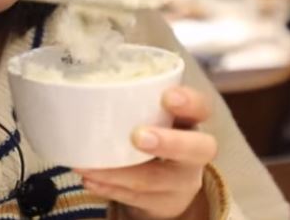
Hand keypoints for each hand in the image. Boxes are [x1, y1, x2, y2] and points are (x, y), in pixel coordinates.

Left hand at [77, 87, 216, 218]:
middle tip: (137, 136)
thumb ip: (134, 101)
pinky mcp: (164, 204)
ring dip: (118, 173)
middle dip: (168, 142)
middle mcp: (195, 153)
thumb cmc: (152, 134)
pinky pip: (137, 199)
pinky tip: (90, 181)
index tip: (168, 96)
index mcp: (191, 122)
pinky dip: (110, 189)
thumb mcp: (151, 116)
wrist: (163, 184)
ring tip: (87, 166)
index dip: (190, 102)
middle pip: (197, 149)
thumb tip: (90, 86)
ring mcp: (181, 182)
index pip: (202, 108)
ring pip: (155, 179)